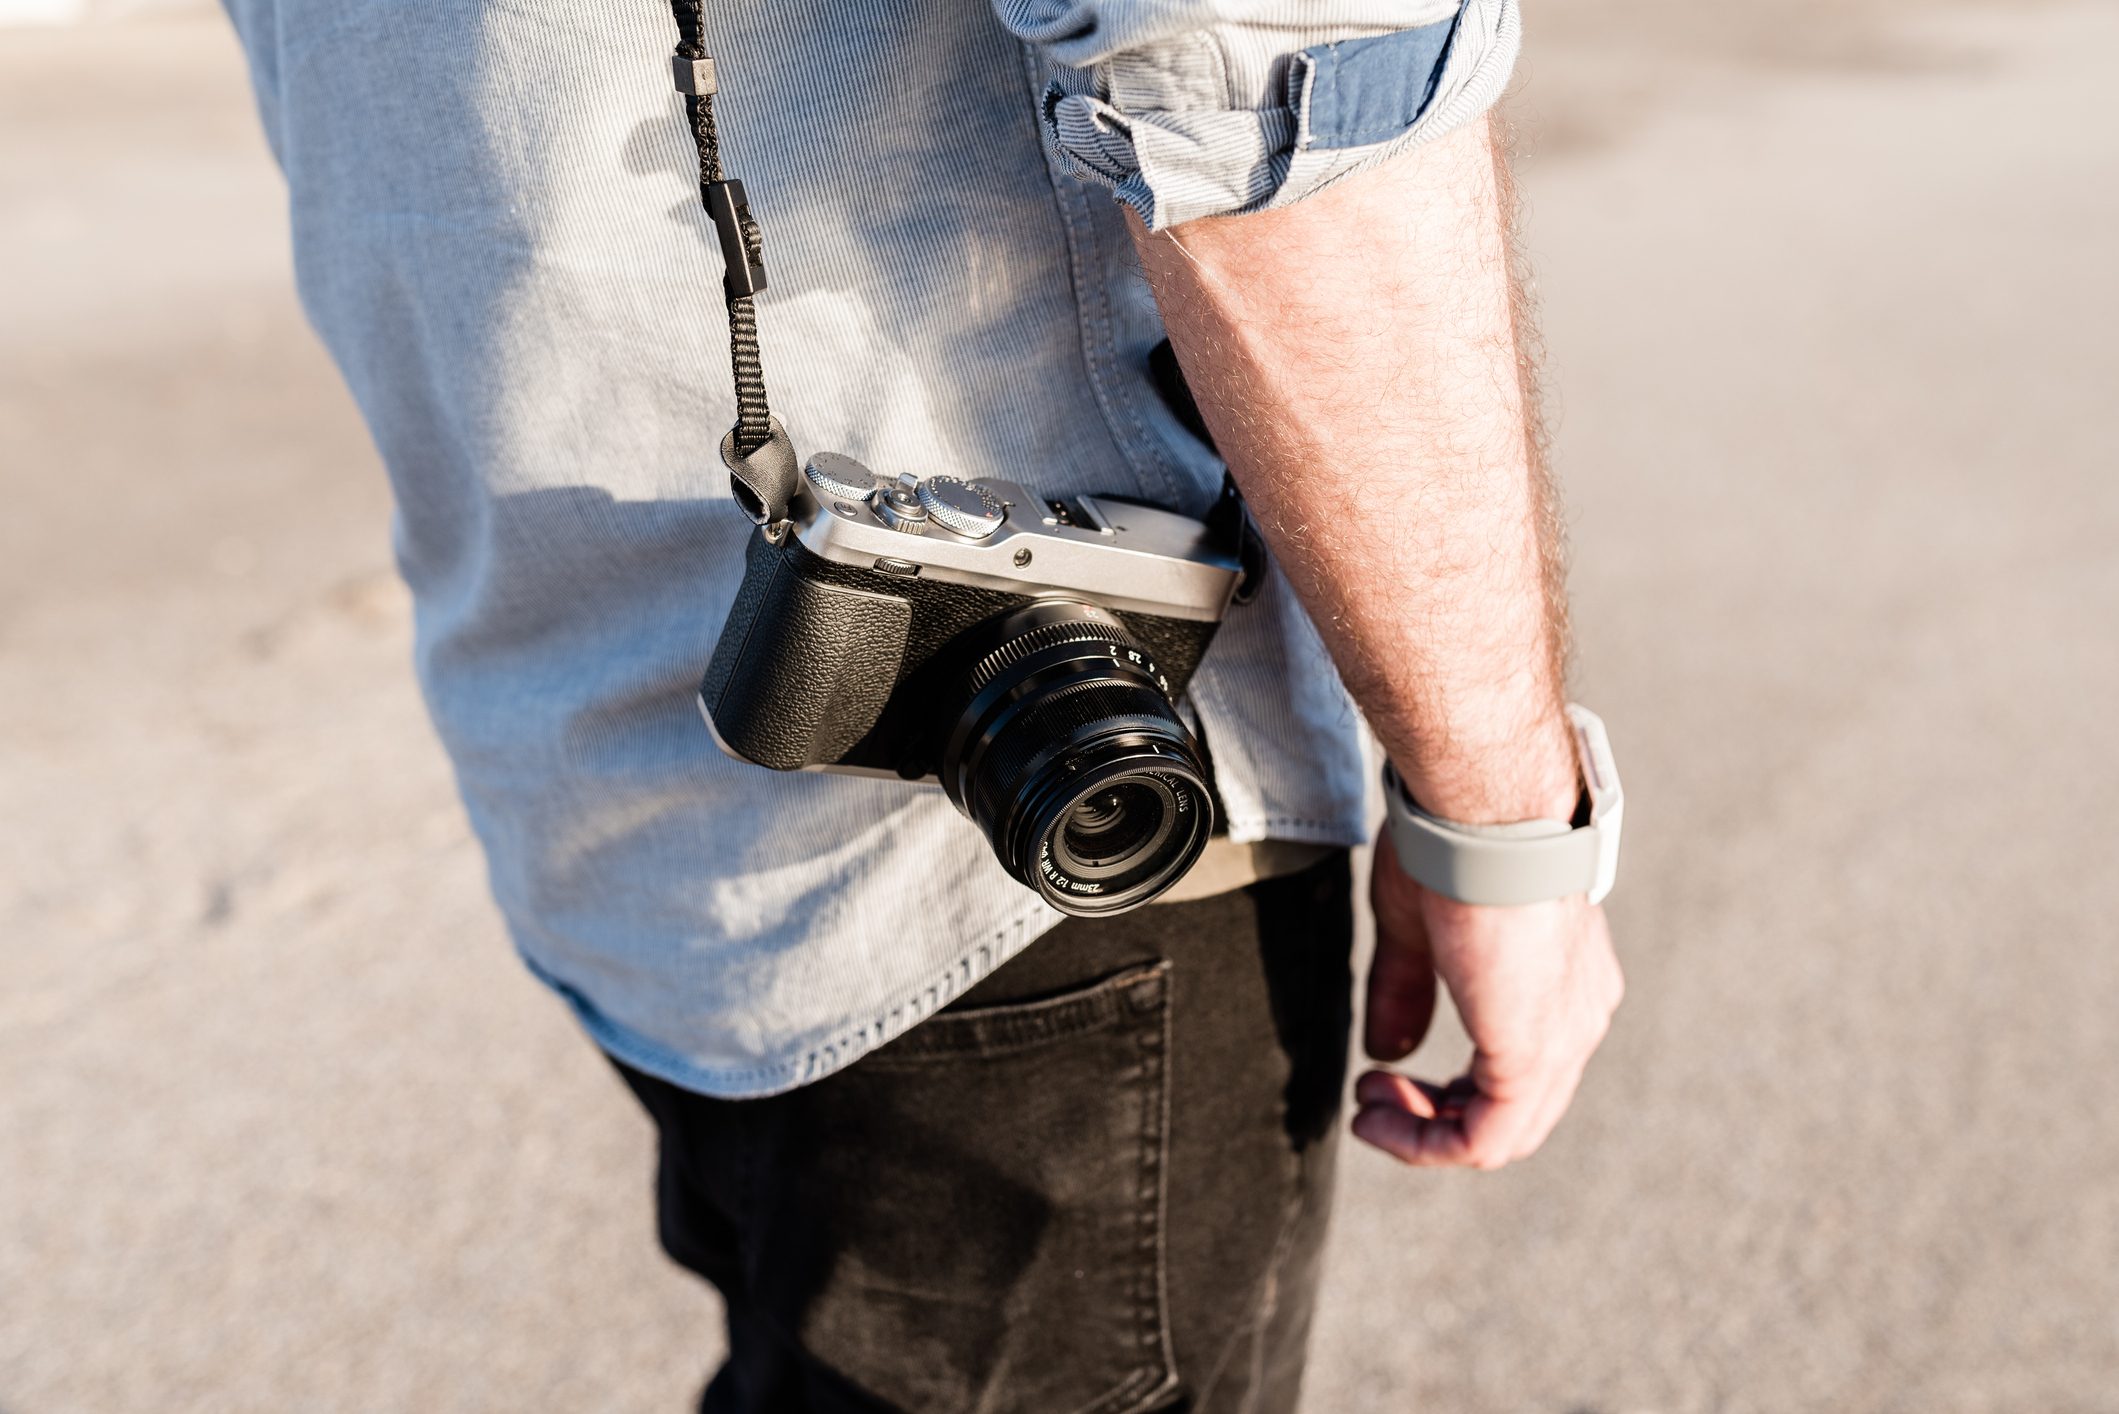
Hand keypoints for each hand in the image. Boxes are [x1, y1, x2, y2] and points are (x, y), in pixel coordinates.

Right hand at [1352, 827, 1622, 1169]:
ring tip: (1369, 1109)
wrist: (1485, 812)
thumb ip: (1408, 991)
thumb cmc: (1453, 841)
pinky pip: (1486, 1138)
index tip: (1387, 1075)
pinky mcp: (1532, 1056)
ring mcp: (1564, 1039)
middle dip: (1435, 1115)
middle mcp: (1579, 1015)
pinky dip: (1428, 1143)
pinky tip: (1378, 1118)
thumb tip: (1387, 1052)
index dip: (1451, 1089)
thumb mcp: (1418, 926)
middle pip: (1516, 1109)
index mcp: (1563, 980)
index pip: (1521, 1066)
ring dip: (1425, 1134)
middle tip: (1372, 1097)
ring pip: (1505, 1133)